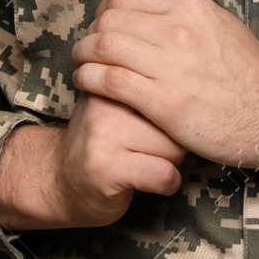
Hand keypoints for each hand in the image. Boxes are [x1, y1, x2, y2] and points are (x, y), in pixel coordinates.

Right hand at [0, 91, 186, 231]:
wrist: (61, 180)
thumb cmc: (104, 139)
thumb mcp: (118, 100)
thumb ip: (147, 82)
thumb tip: (197, 74)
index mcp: (113, 77)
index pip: (170, 85)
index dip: (178, 109)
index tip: (170, 120)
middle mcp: (106, 101)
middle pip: (175, 117)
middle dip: (176, 137)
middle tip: (157, 145)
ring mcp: (104, 134)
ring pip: (173, 147)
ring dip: (171, 161)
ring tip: (151, 161)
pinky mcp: (106, 168)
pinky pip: (163, 174)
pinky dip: (167, 183)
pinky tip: (153, 181)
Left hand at [69, 0, 258, 178]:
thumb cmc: (250, 75)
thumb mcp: (221, 25)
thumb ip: (186, 15)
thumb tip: (154, 10)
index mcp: (191, 5)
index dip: (103, 13)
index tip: (101, 28)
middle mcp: (179, 28)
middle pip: (108, 20)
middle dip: (89, 34)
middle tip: (86, 50)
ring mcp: (171, 64)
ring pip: (103, 46)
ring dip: (82, 56)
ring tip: (80, 67)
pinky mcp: (164, 100)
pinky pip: (110, 80)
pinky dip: (89, 79)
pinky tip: (86, 84)